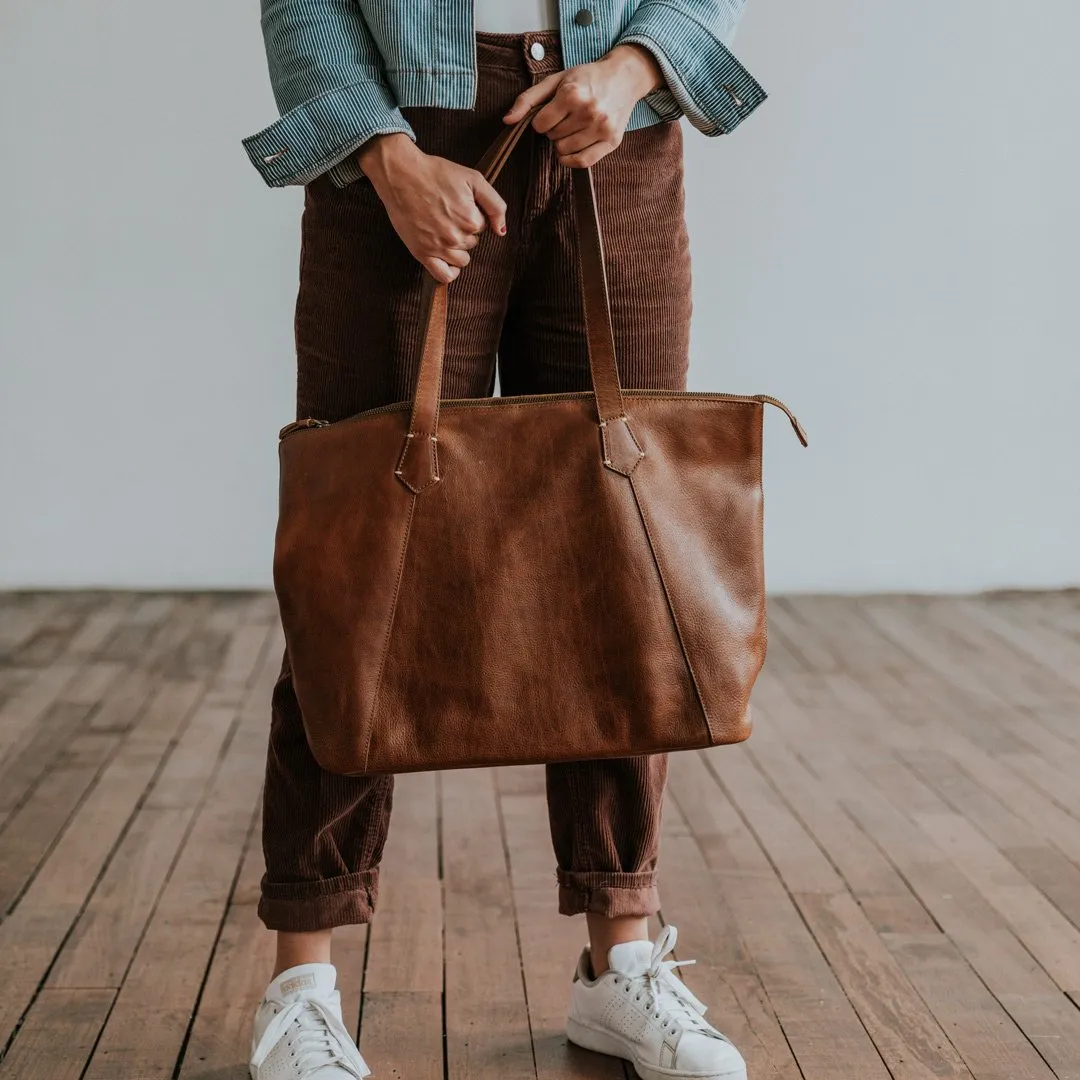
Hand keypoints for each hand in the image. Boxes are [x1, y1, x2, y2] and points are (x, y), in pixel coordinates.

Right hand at [357, 134, 507, 283]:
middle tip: (447, 213)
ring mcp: (439, 247)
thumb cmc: (435, 173)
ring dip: (457, 249)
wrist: (401, 174)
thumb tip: (501, 231)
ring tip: (444, 230)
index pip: (482, 227)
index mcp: (471, 220)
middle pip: (472, 243)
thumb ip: (495, 205)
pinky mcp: (422, 253)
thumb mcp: (473, 179)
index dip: (472, 215)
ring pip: (461, 260)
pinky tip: (447, 260)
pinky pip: (443, 276)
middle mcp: (456, 237)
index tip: (458, 205)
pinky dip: (449, 272)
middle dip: (464, 231)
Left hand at [504, 44, 663, 167]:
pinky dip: (571, 160)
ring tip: (573, 128)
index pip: (540, 125)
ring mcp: (601, 128)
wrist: (624, 77)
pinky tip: (571, 150)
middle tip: (566, 118)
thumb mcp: (555, 80)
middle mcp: (588, 112)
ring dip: (563, 143)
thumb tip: (507, 121)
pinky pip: (583, 162)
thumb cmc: (586, 78)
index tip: (550, 113)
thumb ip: (528, 99)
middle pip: (553, 138)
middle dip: (554, 130)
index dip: (541, 121)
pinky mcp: (611, 141)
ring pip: (565, 151)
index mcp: (572, 94)